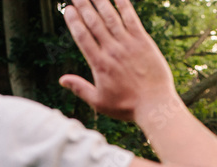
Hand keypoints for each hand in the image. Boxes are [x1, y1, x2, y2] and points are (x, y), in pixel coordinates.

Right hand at [59, 0, 179, 122]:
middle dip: (83, 6)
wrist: (154, 105)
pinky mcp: (143, 41)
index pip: (82, 37)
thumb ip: (80, 89)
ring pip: (110, 17)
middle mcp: (112, 51)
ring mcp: (128, 44)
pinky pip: (131, 19)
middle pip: (93, 23)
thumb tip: (62, 80)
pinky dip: (123, 5)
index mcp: (99, 64)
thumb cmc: (127, 106)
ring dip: (100, 1)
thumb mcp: (99, 102)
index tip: (68, 10)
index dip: (73, 21)